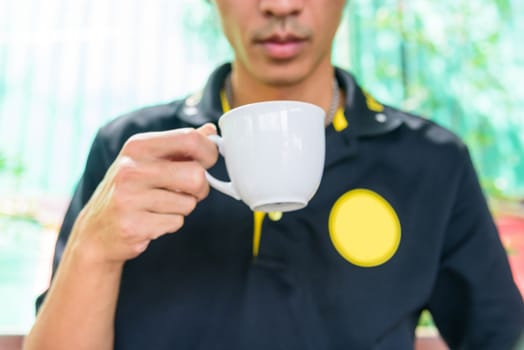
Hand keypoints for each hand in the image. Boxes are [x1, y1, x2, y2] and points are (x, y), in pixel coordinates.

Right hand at [68, 124, 217, 265]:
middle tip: (188, 192)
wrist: (96, 230)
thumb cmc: (129, 191)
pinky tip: (151, 221)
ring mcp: (129, 198)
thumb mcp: (148, 160)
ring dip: (182, 208)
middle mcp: (131, 168)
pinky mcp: (133, 225)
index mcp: (138, 146)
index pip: (190, 139)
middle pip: (196, 175)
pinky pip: (176, 223)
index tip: (207, 162)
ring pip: (189, 203)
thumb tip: (211, 131)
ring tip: (160, 207)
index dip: (209, 152)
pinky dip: (170, 224)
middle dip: (200, 188)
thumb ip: (180, 146)